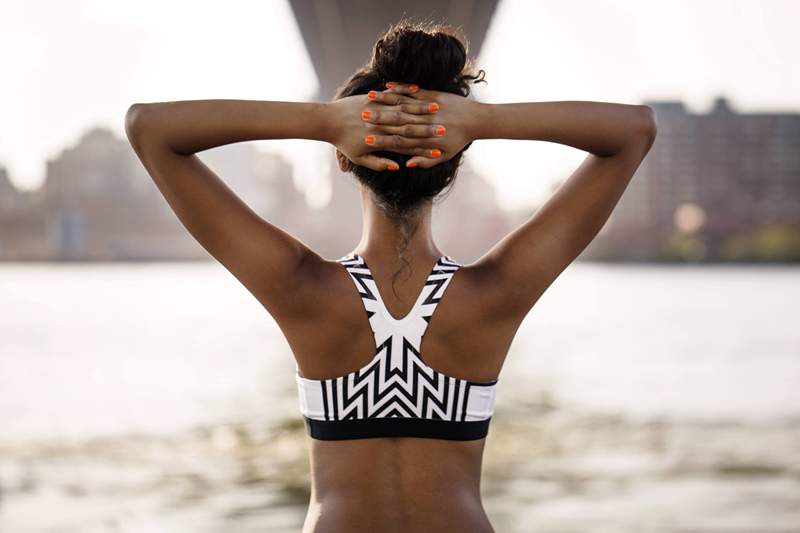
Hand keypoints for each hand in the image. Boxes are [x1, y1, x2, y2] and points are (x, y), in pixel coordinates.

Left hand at [324, 88, 441, 170]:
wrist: (329, 121)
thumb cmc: (344, 143)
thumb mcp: (360, 158)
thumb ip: (380, 163)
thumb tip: (400, 166)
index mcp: (379, 139)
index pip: (405, 142)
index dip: (422, 144)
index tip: (437, 144)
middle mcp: (380, 124)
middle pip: (408, 124)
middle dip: (427, 125)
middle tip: (445, 125)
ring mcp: (376, 108)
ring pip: (402, 107)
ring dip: (420, 106)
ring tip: (437, 106)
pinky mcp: (372, 97)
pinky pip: (392, 93)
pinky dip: (405, 91)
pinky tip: (418, 90)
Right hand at [370, 81, 479, 167]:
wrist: (476, 120)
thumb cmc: (458, 140)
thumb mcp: (444, 155)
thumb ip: (424, 161)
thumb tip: (405, 165)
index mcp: (426, 140)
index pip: (399, 141)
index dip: (382, 141)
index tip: (367, 140)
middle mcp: (425, 123)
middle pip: (397, 122)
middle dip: (378, 119)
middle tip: (361, 118)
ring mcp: (428, 107)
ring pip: (402, 104)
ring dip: (385, 101)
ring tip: (369, 99)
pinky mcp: (433, 94)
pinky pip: (413, 91)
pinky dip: (400, 88)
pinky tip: (387, 85)